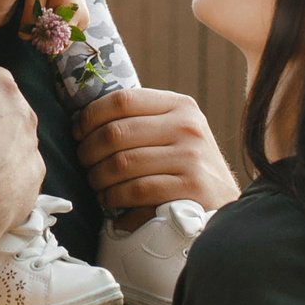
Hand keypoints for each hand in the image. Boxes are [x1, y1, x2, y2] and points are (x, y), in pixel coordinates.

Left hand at [75, 88, 242, 217]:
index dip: (90, 116)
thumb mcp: (176, 132)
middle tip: (84, 164)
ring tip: (96, 185)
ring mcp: (191, 157)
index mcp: (180, 105)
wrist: (226, 204)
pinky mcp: (190, 187)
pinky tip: (110, 202)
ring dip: (98, 178)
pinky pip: (136, 190)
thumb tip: (85, 118)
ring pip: (121, 163)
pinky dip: (114, 198)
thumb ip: (142, 121)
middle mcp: (187, 126)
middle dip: (88, 151)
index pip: (122, 100)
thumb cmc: (188, 167)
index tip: (78, 132)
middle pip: (115, 133)